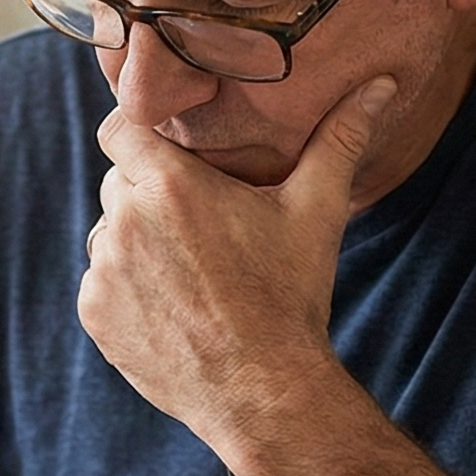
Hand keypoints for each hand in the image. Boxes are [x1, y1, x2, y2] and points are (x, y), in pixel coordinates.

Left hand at [78, 77, 395, 434]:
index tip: (164, 149)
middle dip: (150, 194)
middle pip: (119, 182)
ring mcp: (105, 271)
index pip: (119, 127)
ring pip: (108, 234)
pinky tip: (172, 308)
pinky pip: (99, 283)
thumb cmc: (291, 296)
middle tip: (199, 225)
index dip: (138, 133)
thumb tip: (380, 85)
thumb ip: (340, 140)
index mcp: (171, 185)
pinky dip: (125, 290)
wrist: (262, 390)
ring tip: (190, 273)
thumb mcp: (317, 212)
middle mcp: (127, 221)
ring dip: (136, 242)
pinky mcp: (95, 314)